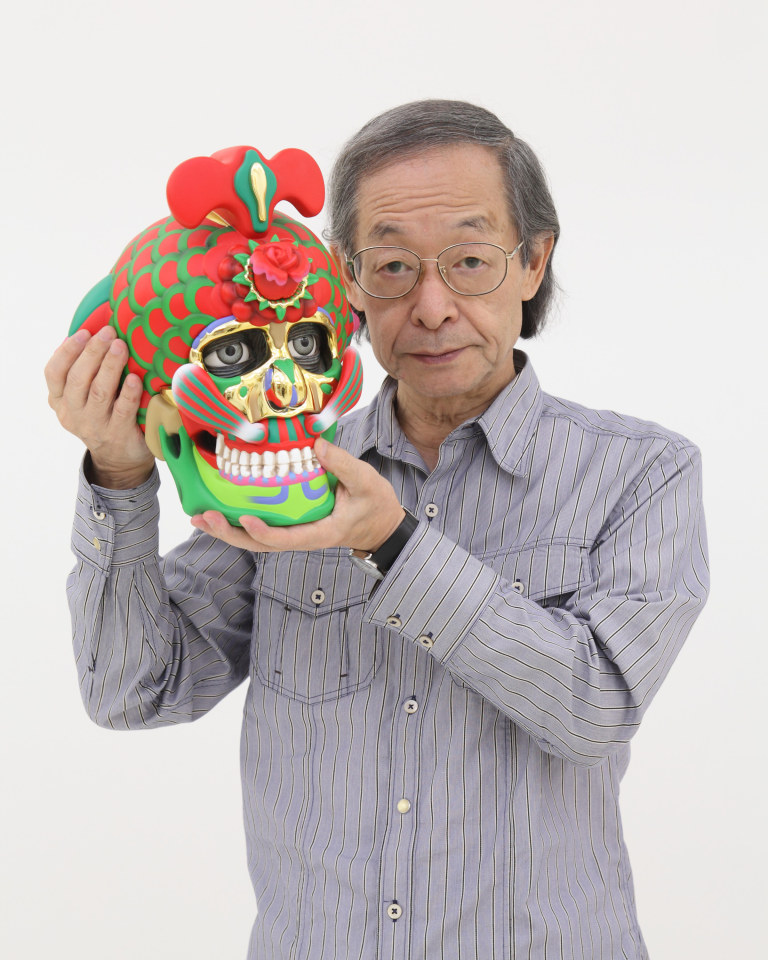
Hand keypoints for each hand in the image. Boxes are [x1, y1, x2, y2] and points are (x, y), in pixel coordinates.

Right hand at [45, 327, 155, 487]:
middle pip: (77, 379)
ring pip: (98, 392)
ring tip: (121, 346)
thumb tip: (97, 331)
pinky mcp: (117, 434)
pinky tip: (134, 378)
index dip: (67, 351)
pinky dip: (127, 393)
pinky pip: (121, 410)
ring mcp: (94, 425)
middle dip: (93, 352)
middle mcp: (73, 413)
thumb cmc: (105, 414)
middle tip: (109, 333)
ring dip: (110, 366)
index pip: (54, 373)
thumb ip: (85, 371)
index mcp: (60, 400)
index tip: (83, 332)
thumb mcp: (85, 396)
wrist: (119, 459)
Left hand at [190, 437, 405, 553]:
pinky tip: (218, 511)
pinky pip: (261, 529)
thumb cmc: (375, 505)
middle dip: (229, 534)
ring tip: (199, 518)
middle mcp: (302, 538)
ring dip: (226, 531)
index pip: (286, 539)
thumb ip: (342, 463)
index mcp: (320, 533)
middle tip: (203, 518)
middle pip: (260, 545)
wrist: (381, 525)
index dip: (263, 533)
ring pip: (255, 540)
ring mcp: (295, 534)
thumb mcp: (365, 481)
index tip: (244, 520)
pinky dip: (237, 523)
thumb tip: (316, 443)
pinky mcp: (292, 526)